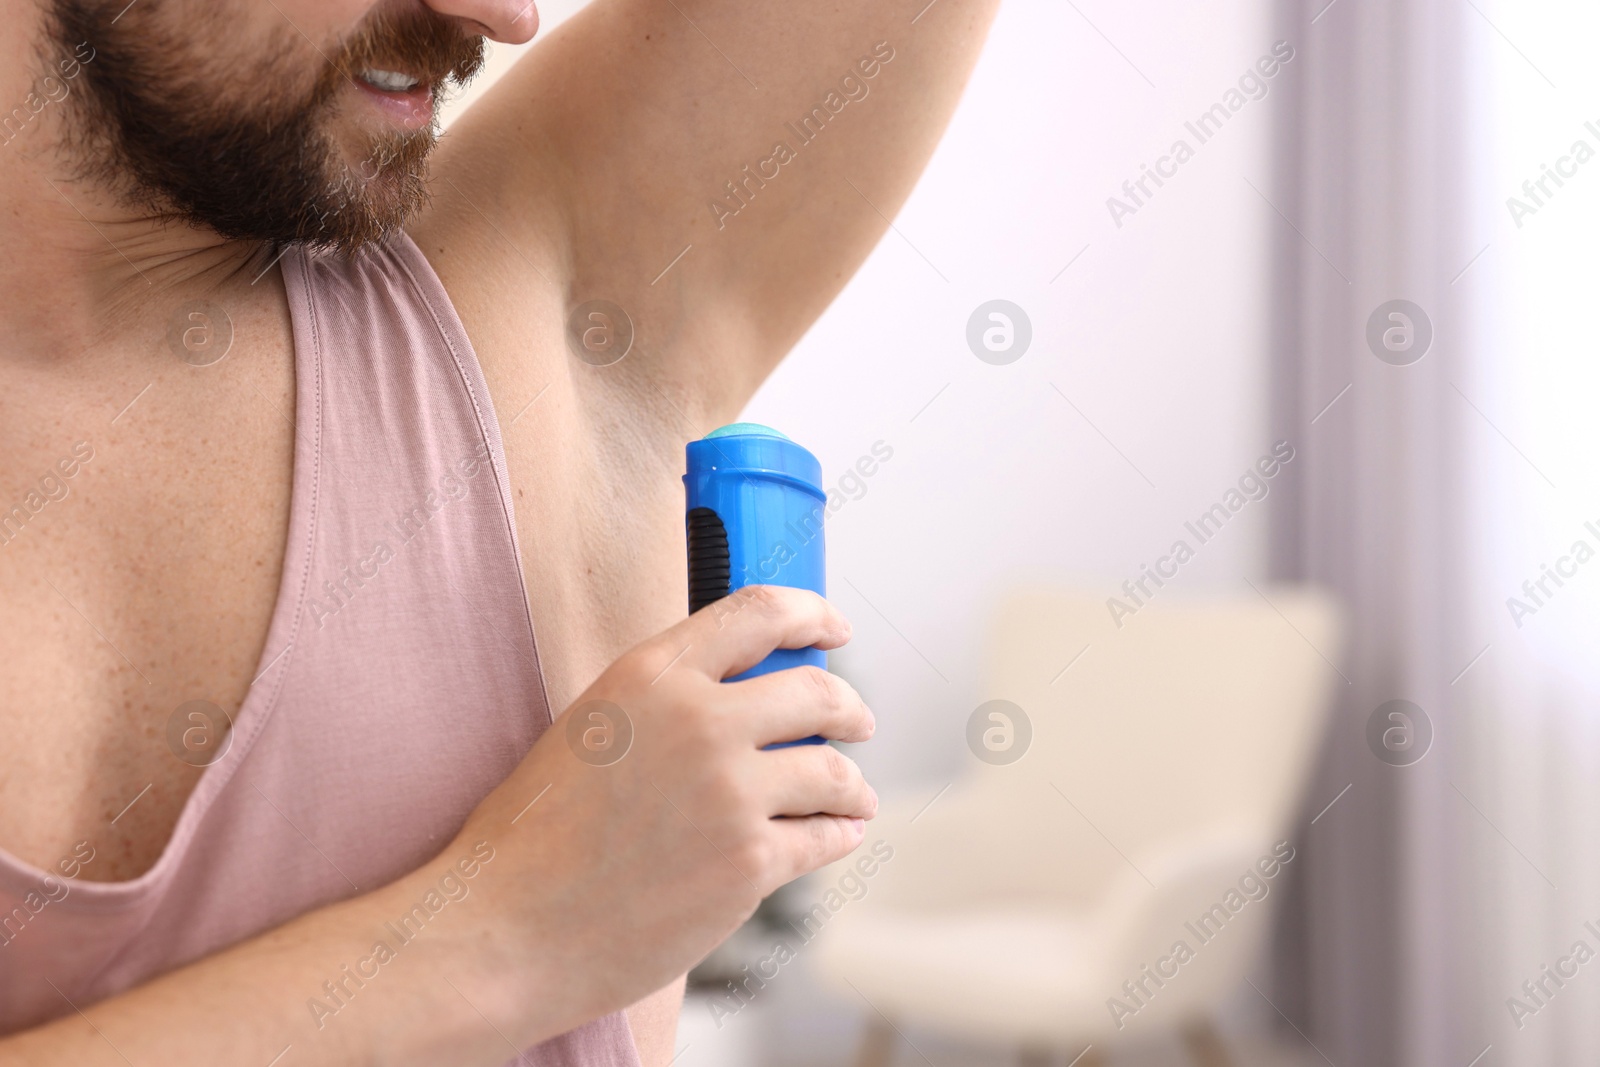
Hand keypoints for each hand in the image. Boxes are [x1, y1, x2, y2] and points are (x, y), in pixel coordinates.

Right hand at [444, 585, 876, 1040]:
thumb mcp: (590, 727)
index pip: (759, 612)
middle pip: (817, 692)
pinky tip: (837, 837)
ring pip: (834, 772)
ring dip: (852, 785)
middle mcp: (699, 721)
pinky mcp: (749, 863)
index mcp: (651, 675)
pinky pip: (825, 837)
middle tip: (858, 721)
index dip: (812, 613)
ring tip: (854, 796)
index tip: (834, 627)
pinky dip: (840, 835)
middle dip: (850, 707)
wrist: (506, 929)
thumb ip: (662, 700)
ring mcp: (730, 793)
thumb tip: (733, 695)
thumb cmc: (532, 837)